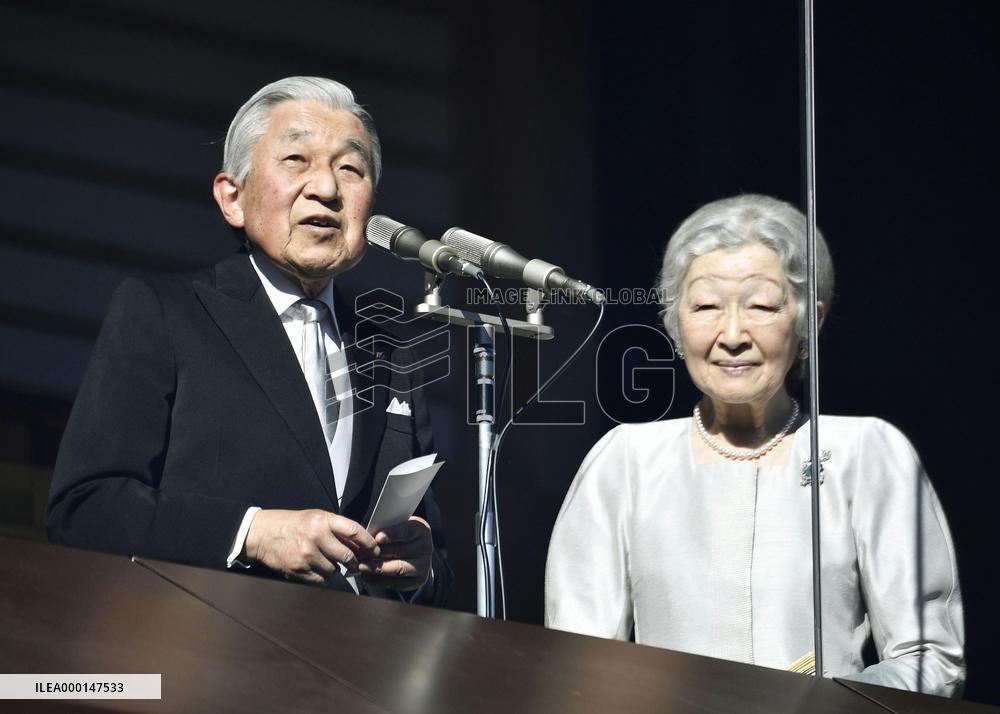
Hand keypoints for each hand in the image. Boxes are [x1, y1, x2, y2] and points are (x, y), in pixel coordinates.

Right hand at [244, 509, 378, 584]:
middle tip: (354, 563)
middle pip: (348, 556)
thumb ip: (336, 529)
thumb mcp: (315, 518)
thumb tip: (360, 544)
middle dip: (354, 562)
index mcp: (322, 520)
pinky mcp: (299, 570)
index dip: (369, 542)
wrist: (262, 534)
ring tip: (324, 560)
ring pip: (335, 570)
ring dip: (334, 569)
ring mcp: (307, 555)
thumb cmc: (291, 524)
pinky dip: (322, 577)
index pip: (354, 531)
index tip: (375, 550)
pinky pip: (321, 580)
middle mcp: (316, 537)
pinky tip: (315, 568)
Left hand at [357, 516, 432, 591]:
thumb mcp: (396, 526)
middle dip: (377, 553)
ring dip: (376, 568)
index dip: (392, 534)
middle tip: (361, 553)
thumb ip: (385, 528)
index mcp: (420, 529)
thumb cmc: (400, 536)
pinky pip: (396, 582)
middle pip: (399, 551)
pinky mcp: (418, 580)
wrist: (415, 552)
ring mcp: (423, 565)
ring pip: (397, 569)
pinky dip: (379, 580)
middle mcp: (425, 547)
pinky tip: (367, 576)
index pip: (406, 531)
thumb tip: (367, 535)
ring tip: (361, 566)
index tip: (377, 538)